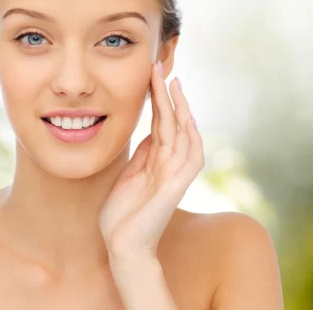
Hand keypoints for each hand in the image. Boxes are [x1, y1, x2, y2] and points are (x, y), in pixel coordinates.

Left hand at [99, 61, 203, 260]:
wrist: (121, 246)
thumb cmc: (122, 214)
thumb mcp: (128, 175)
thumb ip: (141, 156)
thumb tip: (147, 132)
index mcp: (155, 160)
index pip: (161, 122)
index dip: (159, 99)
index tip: (153, 74)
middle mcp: (168, 165)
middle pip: (173, 122)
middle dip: (168, 95)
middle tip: (161, 67)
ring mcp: (173, 176)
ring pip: (184, 135)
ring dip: (180, 109)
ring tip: (172, 84)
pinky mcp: (173, 188)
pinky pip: (189, 159)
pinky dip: (190, 139)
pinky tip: (187, 120)